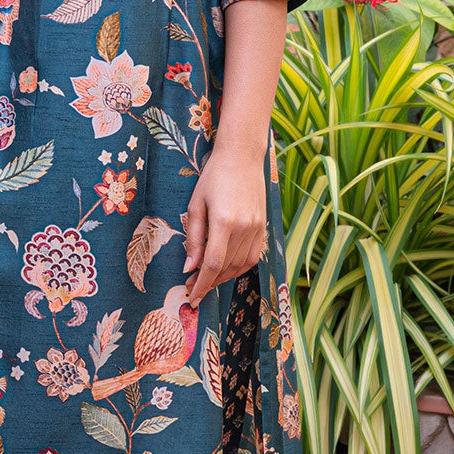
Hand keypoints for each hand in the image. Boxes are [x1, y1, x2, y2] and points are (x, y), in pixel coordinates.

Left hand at [183, 148, 266, 306]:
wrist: (242, 157)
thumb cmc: (213, 177)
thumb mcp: (196, 205)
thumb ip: (193, 239)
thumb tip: (190, 268)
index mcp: (224, 221)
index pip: (213, 264)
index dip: (202, 284)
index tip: (192, 296)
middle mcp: (244, 228)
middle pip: (227, 268)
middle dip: (209, 283)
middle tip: (192, 288)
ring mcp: (257, 228)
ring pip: (240, 266)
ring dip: (223, 277)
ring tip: (206, 281)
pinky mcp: (263, 227)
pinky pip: (252, 257)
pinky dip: (239, 268)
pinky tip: (226, 269)